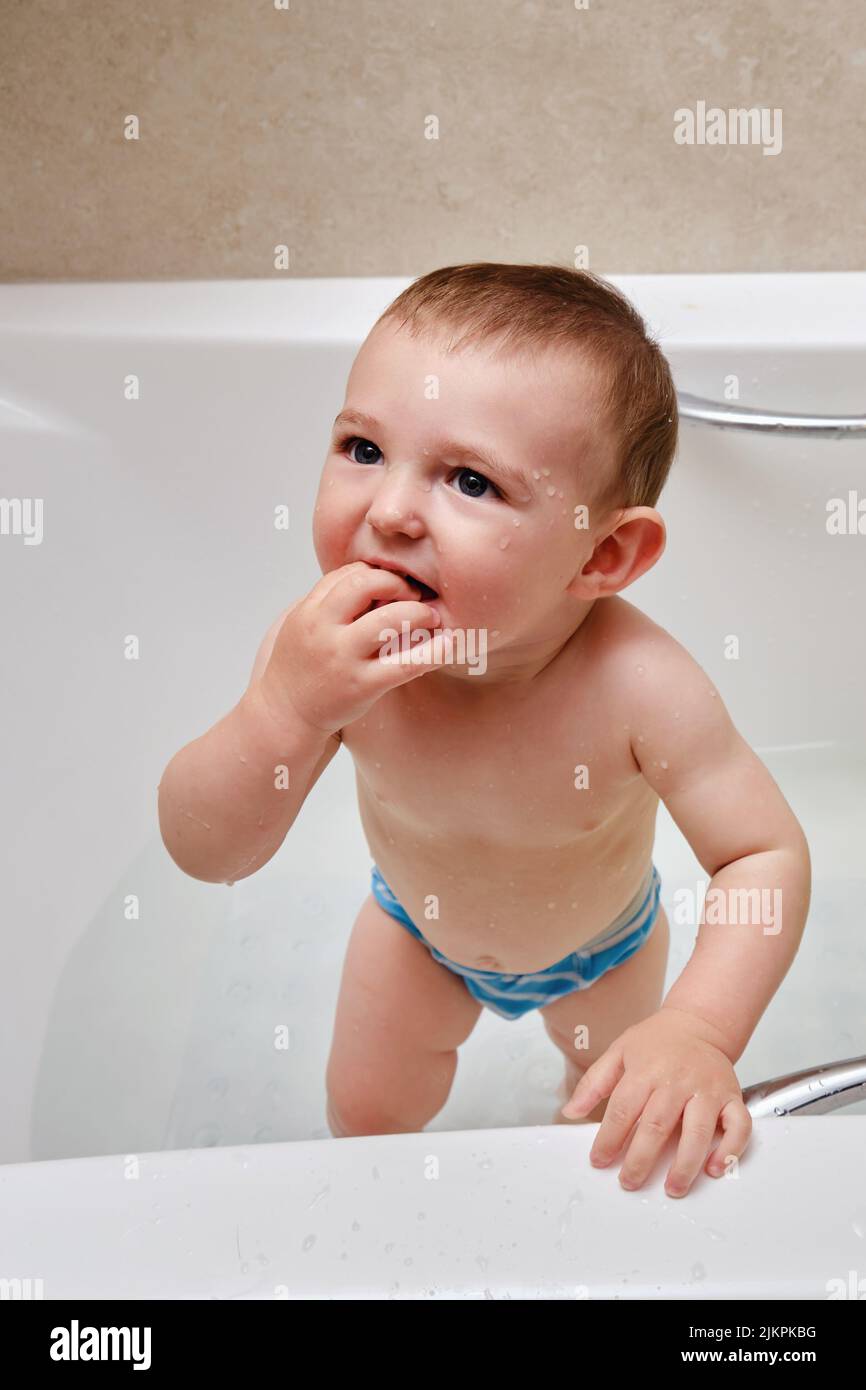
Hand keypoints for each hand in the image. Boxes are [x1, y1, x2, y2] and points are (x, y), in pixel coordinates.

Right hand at [259, 562, 441, 735]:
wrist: (284, 715)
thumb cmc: (301, 668)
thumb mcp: (302, 626)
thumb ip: (330, 603)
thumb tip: (372, 580)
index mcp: (310, 612)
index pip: (347, 573)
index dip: (376, 572)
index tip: (392, 583)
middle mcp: (324, 630)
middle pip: (366, 584)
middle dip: (397, 583)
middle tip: (414, 594)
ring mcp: (343, 658)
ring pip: (390, 620)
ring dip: (418, 612)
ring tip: (431, 618)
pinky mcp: (362, 685)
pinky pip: (405, 663)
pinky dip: (432, 652)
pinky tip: (449, 645)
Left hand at [560, 1007, 751, 1197]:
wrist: (698, 1023)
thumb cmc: (657, 1042)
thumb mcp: (618, 1052)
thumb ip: (593, 1083)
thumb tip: (570, 1111)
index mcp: (646, 1070)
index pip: (623, 1110)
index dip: (609, 1139)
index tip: (599, 1161)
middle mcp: (677, 1081)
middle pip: (657, 1125)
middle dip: (641, 1160)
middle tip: (629, 1182)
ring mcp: (707, 1090)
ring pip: (698, 1132)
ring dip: (685, 1165)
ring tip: (672, 1188)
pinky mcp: (732, 1097)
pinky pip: (739, 1126)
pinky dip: (731, 1149)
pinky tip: (715, 1169)